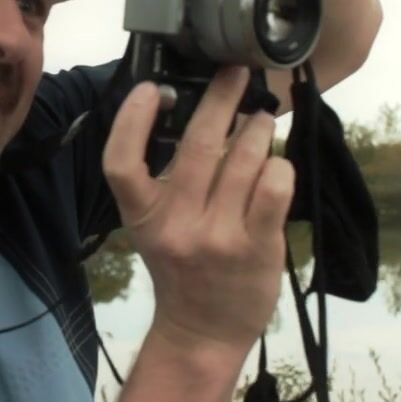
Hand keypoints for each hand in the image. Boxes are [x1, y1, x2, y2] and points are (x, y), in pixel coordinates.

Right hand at [102, 67, 293, 353]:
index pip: (121, 163)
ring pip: (244, 159)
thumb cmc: (181, 265)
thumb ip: (165, 177)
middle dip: (221, 98)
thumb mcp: (154, 224)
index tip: (152, 88)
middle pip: (197, 147)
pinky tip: (276, 162)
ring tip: (261, 119)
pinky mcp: (256, 247)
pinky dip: (279, 165)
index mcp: (141, 215)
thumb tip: (190, 109)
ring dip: (257, 128)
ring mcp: (217, 237)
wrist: (202, 329)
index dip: (132, 120)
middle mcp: (176, 225)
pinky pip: (274, 187)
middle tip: (236, 72)